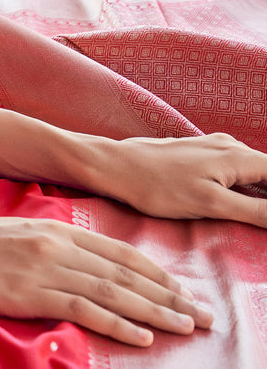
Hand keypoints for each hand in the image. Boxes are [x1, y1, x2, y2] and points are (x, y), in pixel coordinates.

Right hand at [0, 215, 211, 346]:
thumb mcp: (20, 234)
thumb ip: (53, 244)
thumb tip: (82, 262)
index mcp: (58, 228)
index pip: (120, 252)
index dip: (155, 272)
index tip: (182, 289)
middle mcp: (59, 244)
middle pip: (126, 273)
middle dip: (169, 294)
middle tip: (202, 313)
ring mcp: (47, 268)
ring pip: (115, 291)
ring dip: (156, 311)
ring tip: (186, 326)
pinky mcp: (32, 292)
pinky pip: (86, 309)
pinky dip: (118, 323)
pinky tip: (142, 335)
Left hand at [92, 133, 266, 224]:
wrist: (117, 166)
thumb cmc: (160, 187)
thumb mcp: (212, 204)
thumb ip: (256, 211)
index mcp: (238, 156)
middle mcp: (231, 146)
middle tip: (264, 222)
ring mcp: (215, 148)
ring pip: (255, 170)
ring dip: (263, 191)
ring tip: (260, 216)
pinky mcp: (201, 155)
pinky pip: (237, 169)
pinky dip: (249, 186)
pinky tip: (247, 201)